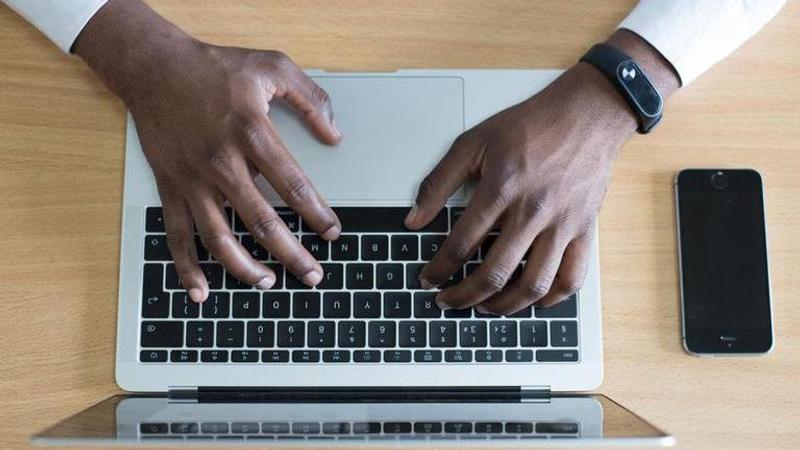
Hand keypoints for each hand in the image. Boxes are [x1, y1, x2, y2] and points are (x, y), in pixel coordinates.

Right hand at [75, 0, 341, 301]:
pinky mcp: (170, 187)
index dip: (317, 214)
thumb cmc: (215, 67)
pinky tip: (201, 291)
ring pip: (219, 237)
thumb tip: (335, 134)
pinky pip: (177, 235)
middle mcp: (222, 163)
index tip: (333, 232)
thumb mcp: (272, 66)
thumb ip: (310, 98)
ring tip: (269, 283)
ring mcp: (193, 180)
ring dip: (245, 268)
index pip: (293, 185)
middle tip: (313, 276)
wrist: (154, 67)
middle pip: (262, 221)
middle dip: (292, 254)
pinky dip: (186, 267)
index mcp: (252, 133)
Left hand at [406, 31, 678, 313]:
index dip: (439, 268)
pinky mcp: (585, 230)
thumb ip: (438, 182)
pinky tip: (532, 300)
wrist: (587, 114)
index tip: (428, 278)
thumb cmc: (530, 126)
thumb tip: (414, 218)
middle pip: (494, 273)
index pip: (461, 244)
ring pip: (533, 284)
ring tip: (484, 307)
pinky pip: (571, 278)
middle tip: (447, 302)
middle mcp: (533, 212)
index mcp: (501, 189)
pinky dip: (550, 298)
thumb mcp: (473, 142)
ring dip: (503, 306)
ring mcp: (562, 225)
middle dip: (463, 296)